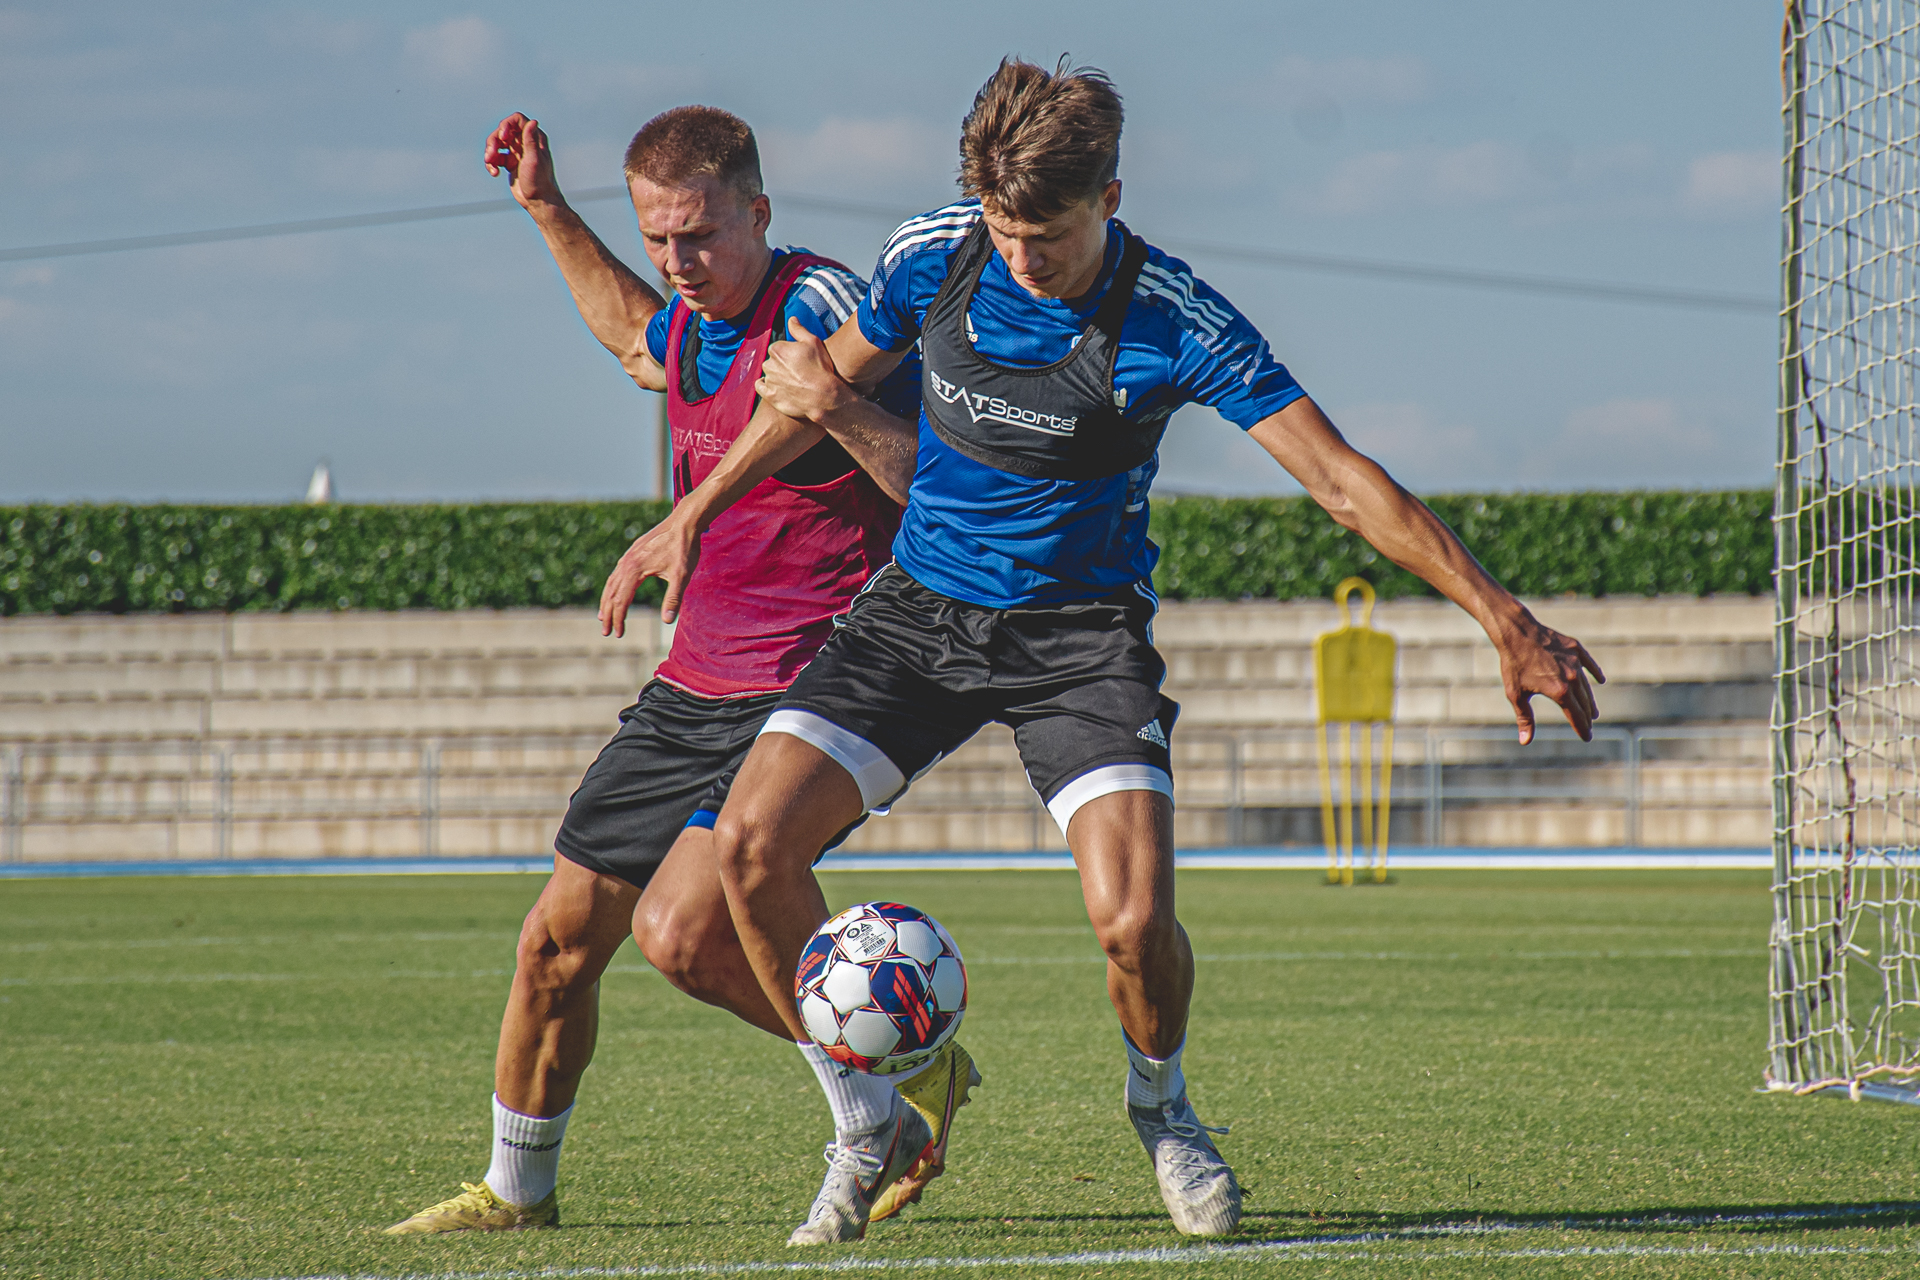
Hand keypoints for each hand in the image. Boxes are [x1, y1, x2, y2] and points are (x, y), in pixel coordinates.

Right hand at [483, 112, 562, 210]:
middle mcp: (525, 143)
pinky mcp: (510, 163)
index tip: (503, 137)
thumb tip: (533, 122)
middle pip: (503, 131)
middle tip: (490, 154)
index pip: (517, 120)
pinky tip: (494, 173)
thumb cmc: (540, 182)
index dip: (506, 124)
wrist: (539, 202)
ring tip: (490, 163)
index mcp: (535, 138)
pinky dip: (491, 163)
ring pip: (497, 143)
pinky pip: (495, 157)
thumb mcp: (534, 160)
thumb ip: (531, 141)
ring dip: (490, 152)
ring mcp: (517, 152)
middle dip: (494, 141)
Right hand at [597, 512, 702, 635]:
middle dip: (608, 614)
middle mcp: (627, 563)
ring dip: (607, 601)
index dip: (619, 619)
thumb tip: (667, 621)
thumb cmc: (684, 548)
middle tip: (606, 632)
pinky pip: (617, 573)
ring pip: (611, 583)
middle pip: (612, 593)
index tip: (618, 634)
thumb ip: (673, 599)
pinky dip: (612, 587)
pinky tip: (615, 592)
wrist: (685, 521)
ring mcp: (628, 556)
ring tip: (604, 617)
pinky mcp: (633, 552)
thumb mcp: (682, 575)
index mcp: (635, 570)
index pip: (621, 601)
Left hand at [756, 318, 860, 423]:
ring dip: (777, 376)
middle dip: (782, 365)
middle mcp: (769, 364)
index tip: (799, 360)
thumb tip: (791, 319)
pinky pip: (760, 387)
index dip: (789, 355)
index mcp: (777, 349)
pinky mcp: (770, 396)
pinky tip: (776, 387)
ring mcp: (769, 381)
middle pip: (772, 361)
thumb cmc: (820, 367)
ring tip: (793, 382)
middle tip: (798, 372)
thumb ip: (799, 329)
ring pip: (769, 374)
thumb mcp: (813, 342)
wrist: (824, 395)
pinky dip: (765, 386)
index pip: (778, 349)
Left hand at [1494, 608, 1605, 743]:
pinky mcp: (1575, 648)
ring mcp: (1575, 662)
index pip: (1575, 715)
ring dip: (1590, 700)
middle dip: (1587, 717)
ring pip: (1586, 686)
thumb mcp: (1516, 694)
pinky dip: (1595, 672)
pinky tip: (1600, 680)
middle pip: (1584, 702)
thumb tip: (1525, 741)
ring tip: (1592, 711)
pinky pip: (1589, 664)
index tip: (1587, 738)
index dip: (1582, 728)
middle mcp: (1572, 678)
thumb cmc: (1514, 664)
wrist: (1517, 632)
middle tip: (1590, 726)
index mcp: (1560, 691)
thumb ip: (1524, 718)